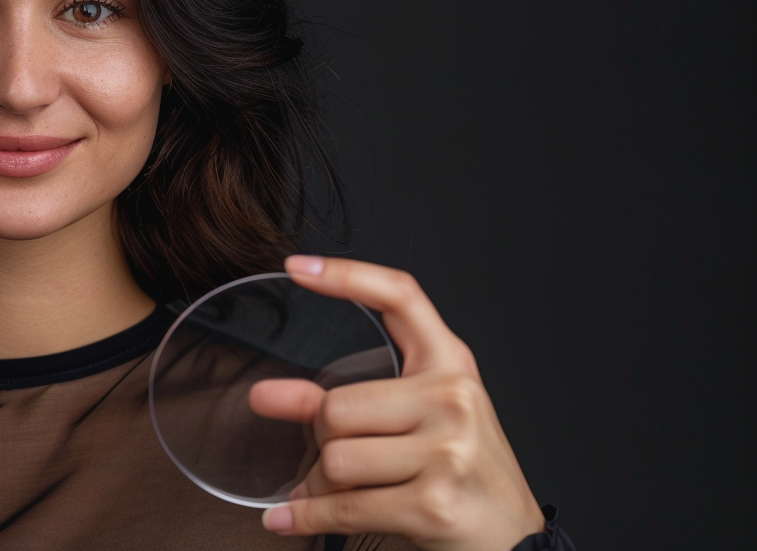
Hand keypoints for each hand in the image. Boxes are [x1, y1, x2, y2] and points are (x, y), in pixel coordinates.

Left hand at [252, 256, 544, 550]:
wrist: (518, 544)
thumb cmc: (465, 477)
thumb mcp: (422, 422)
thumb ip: (355, 398)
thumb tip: (270, 395)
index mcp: (452, 365)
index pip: (400, 297)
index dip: (347, 275)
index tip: (297, 266)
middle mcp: (453, 398)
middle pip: (337, 406)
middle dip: (323, 441)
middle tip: (343, 460)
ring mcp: (448, 451)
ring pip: (334, 458)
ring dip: (322, 485)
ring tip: (347, 493)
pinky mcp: (434, 503)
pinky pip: (342, 507)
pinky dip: (307, 518)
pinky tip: (285, 517)